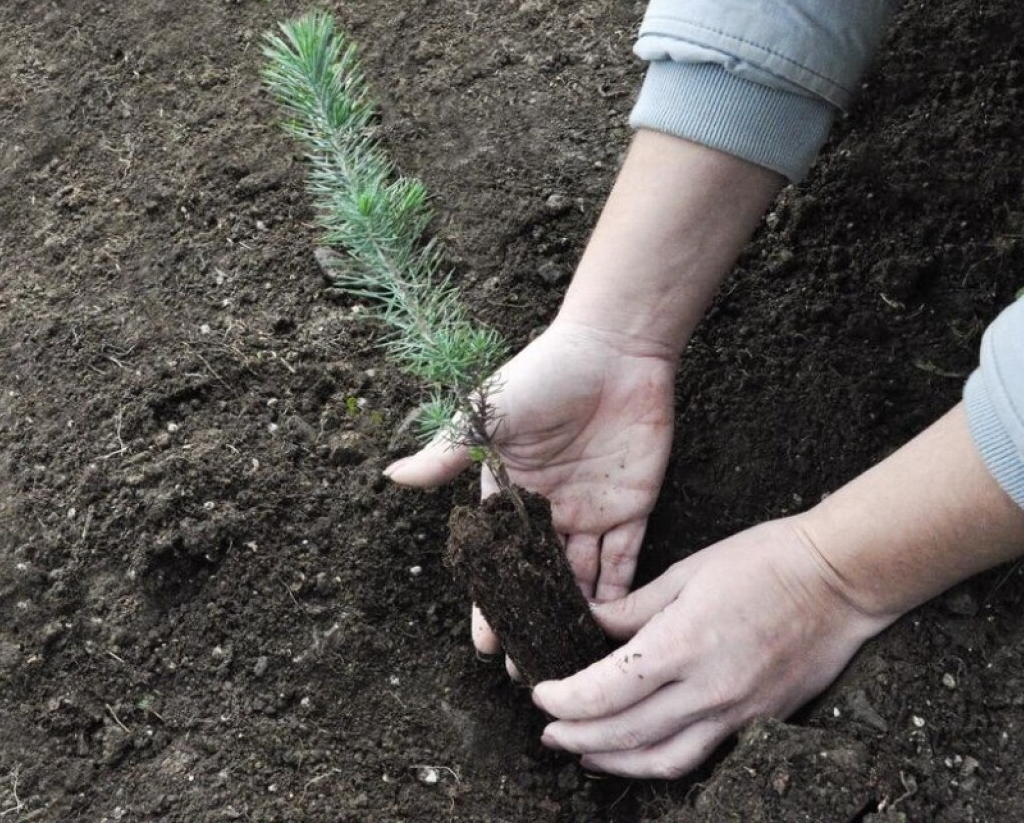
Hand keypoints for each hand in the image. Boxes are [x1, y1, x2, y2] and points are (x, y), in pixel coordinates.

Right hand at [385, 319, 674, 648]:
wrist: (615, 350)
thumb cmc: (545, 376)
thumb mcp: (489, 417)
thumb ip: (449, 453)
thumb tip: (391, 477)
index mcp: (510, 491)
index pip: (497, 558)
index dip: (491, 601)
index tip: (486, 645)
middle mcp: (549, 509)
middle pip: (538, 578)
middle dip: (532, 622)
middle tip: (528, 674)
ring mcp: (591, 510)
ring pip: (581, 578)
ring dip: (573, 617)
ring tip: (569, 663)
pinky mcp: (631, 505)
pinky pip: (625, 559)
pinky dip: (620, 593)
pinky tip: (611, 630)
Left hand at [532, 518, 892, 778]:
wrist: (841, 580)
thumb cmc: (764, 561)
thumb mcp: (686, 572)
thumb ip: (632, 607)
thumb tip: (587, 622)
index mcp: (682, 643)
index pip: (604, 691)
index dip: (564, 699)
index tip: (540, 692)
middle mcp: (708, 689)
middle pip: (624, 734)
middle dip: (577, 735)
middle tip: (548, 729)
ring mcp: (737, 712)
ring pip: (661, 760)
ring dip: (614, 761)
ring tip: (583, 751)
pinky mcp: (759, 721)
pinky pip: (700, 756)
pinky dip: (660, 761)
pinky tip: (639, 751)